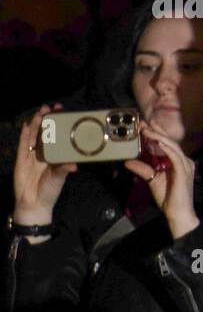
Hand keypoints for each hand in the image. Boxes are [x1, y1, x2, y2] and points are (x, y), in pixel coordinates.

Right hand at [13, 104, 76, 223]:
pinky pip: (22, 145)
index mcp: (55, 156)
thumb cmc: (50, 191)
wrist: (33, 203)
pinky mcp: (21, 159)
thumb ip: (63, 170)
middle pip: (44, 133)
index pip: (58, 137)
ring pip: (33, 136)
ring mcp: (31, 156)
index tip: (64, 114)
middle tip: (52, 108)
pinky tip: (26, 125)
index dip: (60, 126)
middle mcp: (44, 153)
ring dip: (36, 124)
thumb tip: (74, 165)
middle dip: (48, 120)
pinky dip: (24, 135)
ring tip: (41, 113)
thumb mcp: (58, 179)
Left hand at [123, 124, 198, 239]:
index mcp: (178, 162)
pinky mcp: (183, 171)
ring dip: (159, 137)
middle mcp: (184, 161)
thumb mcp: (152, 180)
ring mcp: (185, 166)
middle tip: (145, 122)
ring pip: (172, 146)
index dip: (157, 134)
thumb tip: (128, 162)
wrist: (178, 213)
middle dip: (157, 131)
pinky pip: (174, 156)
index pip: (167, 145)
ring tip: (148, 129)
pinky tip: (157, 142)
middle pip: (170, 142)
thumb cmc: (169, 198)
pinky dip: (166, 148)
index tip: (145, 127)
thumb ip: (143, 169)